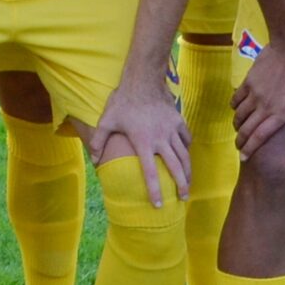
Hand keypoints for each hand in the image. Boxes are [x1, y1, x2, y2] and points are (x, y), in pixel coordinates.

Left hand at [90, 68, 190, 207]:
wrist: (142, 79)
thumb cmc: (122, 101)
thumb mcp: (106, 120)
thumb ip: (99, 141)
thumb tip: (95, 161)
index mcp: (143, 142)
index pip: (150, 172)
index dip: (155, 190)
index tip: (158, 205)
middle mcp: (161, 138)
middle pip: (176, 167)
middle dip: (181, 185)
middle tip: (183, 199)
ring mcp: (172, 129)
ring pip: (185, 155)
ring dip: (188, 171)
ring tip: (188, 184)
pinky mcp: (179, 121)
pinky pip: (187, 139)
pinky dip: (188, 149)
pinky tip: (186, 156)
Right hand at [231, 38, 284, 158]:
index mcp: (282, 113)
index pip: (260, 136)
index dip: (249, 149)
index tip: (243, 157)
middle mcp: (265, 106)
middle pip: (246, 130)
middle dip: (240, 142)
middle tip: (239, 148)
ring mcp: (255, 94)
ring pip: (239, 115)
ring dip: (238, 125)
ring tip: (239, 129)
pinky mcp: (248, 83)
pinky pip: (236, 99)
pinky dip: (235, 107)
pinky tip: (237, 109)